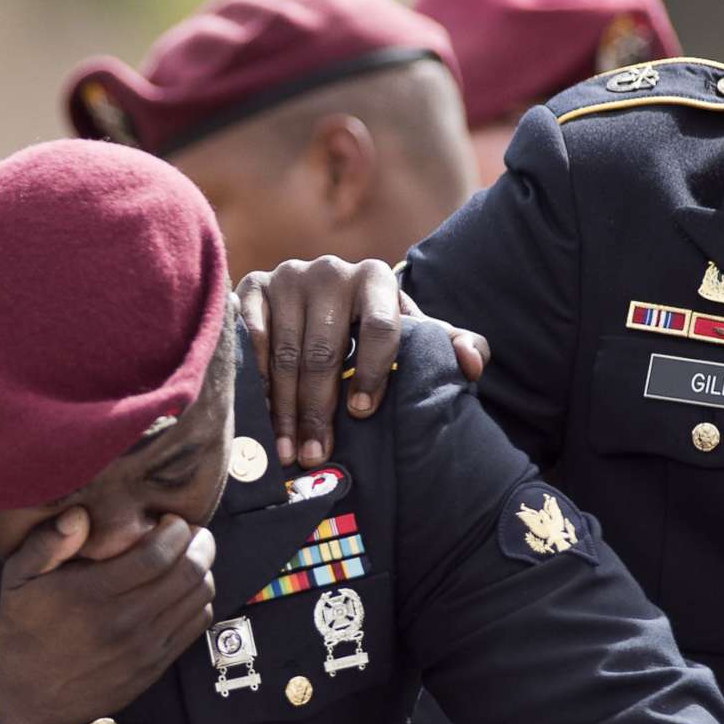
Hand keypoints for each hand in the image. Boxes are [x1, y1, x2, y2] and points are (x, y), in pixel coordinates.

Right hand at [0, 509, 215, 723]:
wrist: (27, 695)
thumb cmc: (23, 629)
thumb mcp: (18, 578)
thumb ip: (48, 542)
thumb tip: (80, 515)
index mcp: (93, 594)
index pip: (157, 555)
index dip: (175, 530)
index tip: (171, 519)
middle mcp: (124, 622)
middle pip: (188, 573)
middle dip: (200, 544)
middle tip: (193, 532)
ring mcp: (143, 648)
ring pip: (198, 599)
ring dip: (203, 570)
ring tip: (190, 557)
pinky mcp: (153, 667)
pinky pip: (195, 626)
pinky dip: (199, 601)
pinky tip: (184, 590)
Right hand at [234, 257, 488, 467]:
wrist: (315, 300)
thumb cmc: (370, 330)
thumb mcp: (413, 336)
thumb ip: (451, 347)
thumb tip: (472, 364)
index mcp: (375, 278)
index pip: (378, 327)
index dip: (372, 373)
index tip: (362, 413)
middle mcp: (330, 270)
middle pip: (324, 350)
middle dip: (320, 409)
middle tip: (316, 453)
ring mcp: (287, 276)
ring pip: (286, 354)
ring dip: (285, 410)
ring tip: (289, 451)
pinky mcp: (251, 286)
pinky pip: (251, 342)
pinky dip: (256, 383)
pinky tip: (261, 417)